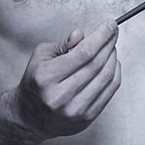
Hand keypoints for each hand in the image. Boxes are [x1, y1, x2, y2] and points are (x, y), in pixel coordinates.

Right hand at [14, 19, 121, 138]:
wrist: (30, 119)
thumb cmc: (35, 83)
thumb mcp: (40, 57)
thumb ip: (62, 44)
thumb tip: (81, 34)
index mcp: (48, 77)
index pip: (84, 52)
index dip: (101, 36)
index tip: (110, 25)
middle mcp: (62, 96)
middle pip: (96, 64)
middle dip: (109, 44)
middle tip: (113, 32)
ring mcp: (76, 110)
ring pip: (106, 77)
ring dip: (113, 58)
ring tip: (111, 47)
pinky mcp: (87, 118)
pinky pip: (109, 91)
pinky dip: (115, 74)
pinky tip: (112, 63)